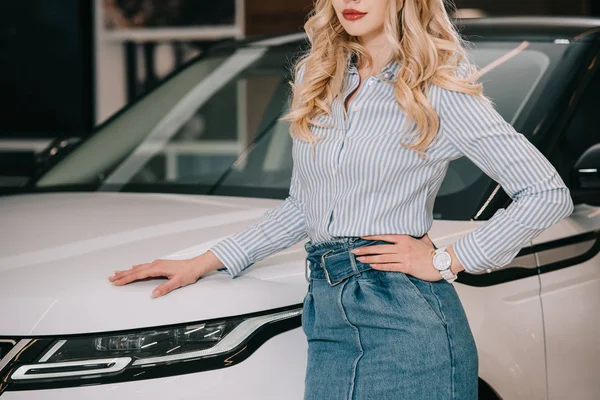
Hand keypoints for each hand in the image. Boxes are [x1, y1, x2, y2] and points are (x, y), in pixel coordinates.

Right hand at [108, 251, 223, 297]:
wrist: (196, 265)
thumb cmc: (188, 273)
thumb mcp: (177, 282)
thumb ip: (165, 288)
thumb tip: (154, 294)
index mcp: (157, 268)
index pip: (138, 274)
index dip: (126, 279)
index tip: (117, 282)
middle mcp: (155, 264)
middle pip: (135, 270)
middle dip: (122, 275)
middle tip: (110, 278)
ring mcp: (157, 263)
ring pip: (138, 268)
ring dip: (127, 271)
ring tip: (117, 273)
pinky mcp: (160, 264)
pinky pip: (144, 266)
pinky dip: (136, 268)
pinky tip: (133, 268)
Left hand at [351, 233, 441, 281]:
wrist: (440, 263)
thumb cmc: (431, 253)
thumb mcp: (424, 240)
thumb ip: (418, 234)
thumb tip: (417, 229)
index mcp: (405, 239)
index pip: (384, 236)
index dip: (371, 236)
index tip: (360, 236)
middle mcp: (402, 247)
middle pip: (380, 248)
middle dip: (365, 249)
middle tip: (354, 250)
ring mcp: (403, 257)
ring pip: (382, 258)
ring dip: (369, 259)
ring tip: (359, 259)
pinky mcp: (406, 267)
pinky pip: (389, 266)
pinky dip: (379, 266)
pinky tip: (371, 266)